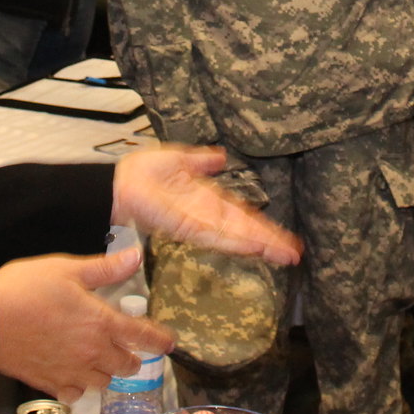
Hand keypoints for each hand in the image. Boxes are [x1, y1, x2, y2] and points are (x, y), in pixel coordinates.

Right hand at [0, 247, 172, 403]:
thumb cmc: (25, 289)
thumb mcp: (67, 269)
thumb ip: (104, 268)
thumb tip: (136, 257)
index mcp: (101, 322)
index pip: (143, 336)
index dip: (160, 341)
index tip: (169, 343)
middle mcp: (92, 352)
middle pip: (127, 365)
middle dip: (132, 356)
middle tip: (126, 346)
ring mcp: (71, 372)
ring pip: (103, 381)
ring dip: (106, 371)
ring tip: (97, 357)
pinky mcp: (49, 384)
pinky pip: (75, 394)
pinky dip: (78, 387)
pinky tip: (72, 374)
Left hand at [112, 147, 300, 265]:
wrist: (118, 184)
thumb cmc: (142, 173)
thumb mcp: (180, 160)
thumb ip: (202, 161)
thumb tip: (221, 157)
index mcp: (207, 201)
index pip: (242, 217)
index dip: (264, 227)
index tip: (285, 239)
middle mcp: (206, 217)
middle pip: (245, 231)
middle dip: (270, 242)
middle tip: (295, 255)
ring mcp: (198, 224)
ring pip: (236, 237)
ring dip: (260, 245)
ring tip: (285, 255)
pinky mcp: (187, 227)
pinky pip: (215, 234)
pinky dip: (235, 240)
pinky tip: (255, 245)